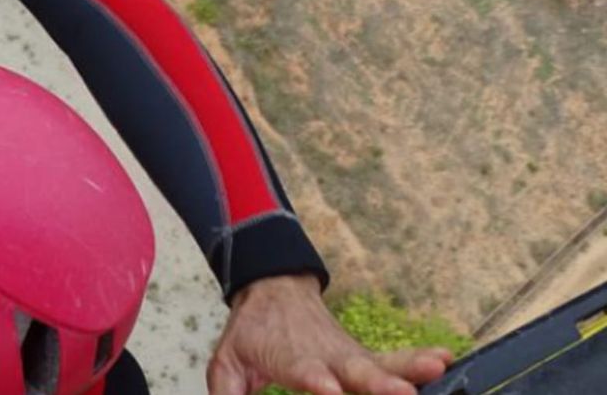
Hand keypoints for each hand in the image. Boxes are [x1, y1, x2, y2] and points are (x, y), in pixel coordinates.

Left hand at [207, 274, 451, 394]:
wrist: (273, 289)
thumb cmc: (253, 333)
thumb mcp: (228, 363)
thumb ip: (229, 392)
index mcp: (292, 358)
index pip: (305, 372)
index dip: (316, 381)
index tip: (328, 389)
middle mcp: (328, 358)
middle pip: (355, 372)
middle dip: (377, 384)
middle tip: (401, 393)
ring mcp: (352, 359)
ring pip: (382, 365)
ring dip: (409, 369)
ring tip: (438, 368)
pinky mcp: (367, 361)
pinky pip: (397, 360)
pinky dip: (420, 359)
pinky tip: (447, 359)